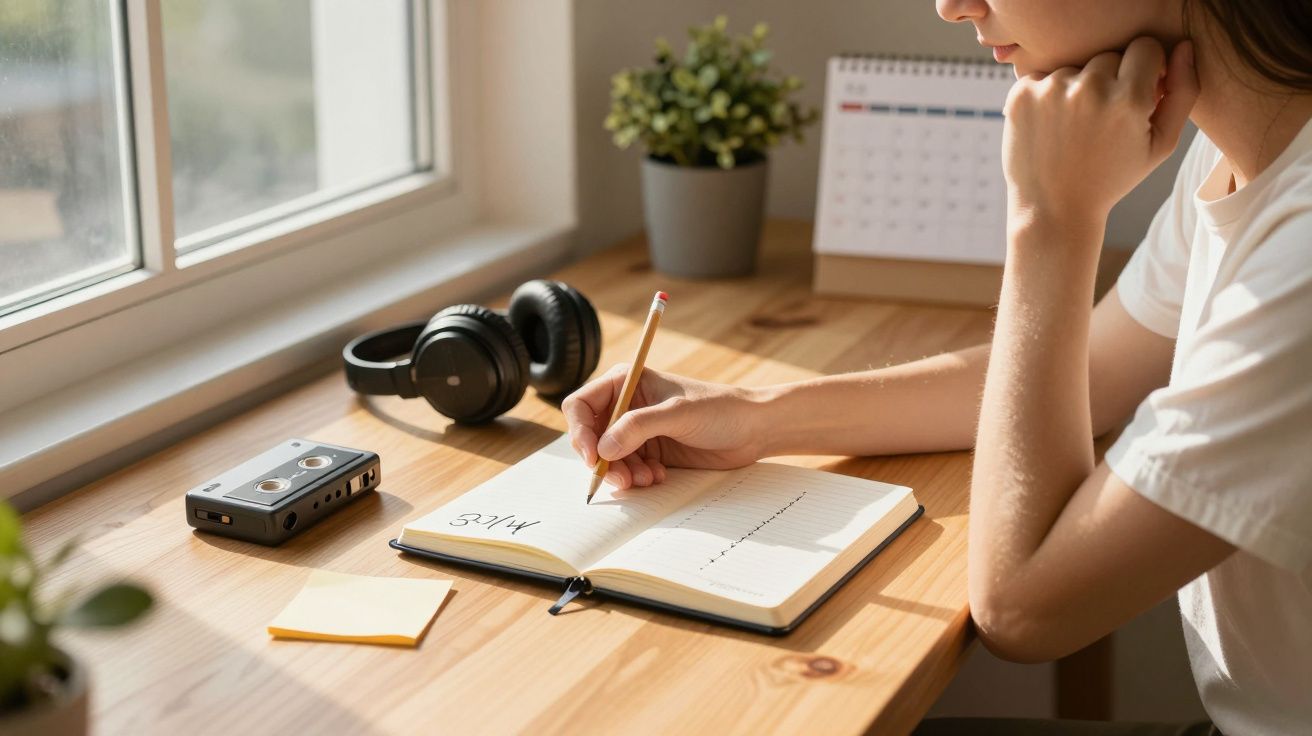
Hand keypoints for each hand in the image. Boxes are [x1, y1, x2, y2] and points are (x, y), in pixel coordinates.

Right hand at [561, 364, 765, 488]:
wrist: (754, 429)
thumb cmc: (720, 409)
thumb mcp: (678, 414)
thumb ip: (638, 427)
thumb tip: (602, 449)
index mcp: (627, 381)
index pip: (582, 405)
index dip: (581, 432)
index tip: (594, 458)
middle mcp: (627, 404)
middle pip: (592, 437)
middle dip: (603, 461)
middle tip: (622, 480)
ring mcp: (638, 430)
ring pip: (609, 458)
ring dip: (622, 473)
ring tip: (648, 479)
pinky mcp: (651, 451)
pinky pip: (628, 469)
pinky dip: (637, 477)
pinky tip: (658, 477)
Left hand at [1002, 37, 1197, 232]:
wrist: (1053, 209)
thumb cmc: (1112, 177)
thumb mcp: (1161, 144)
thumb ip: (1183, 92)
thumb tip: (1185, 46)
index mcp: (1128, 99)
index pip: (1145, 47)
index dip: (1146, 68)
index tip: (1138, 90)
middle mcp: (1088, 89)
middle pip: (1109, 56)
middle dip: (1111, 81)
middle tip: (1102, 121)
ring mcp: (1051, 90)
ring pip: (1075, 66)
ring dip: (1077, 89)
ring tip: (1074, 129)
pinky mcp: (1021, 94)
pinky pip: (1043, 75)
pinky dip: (1046, 95)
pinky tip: (1051, 126)